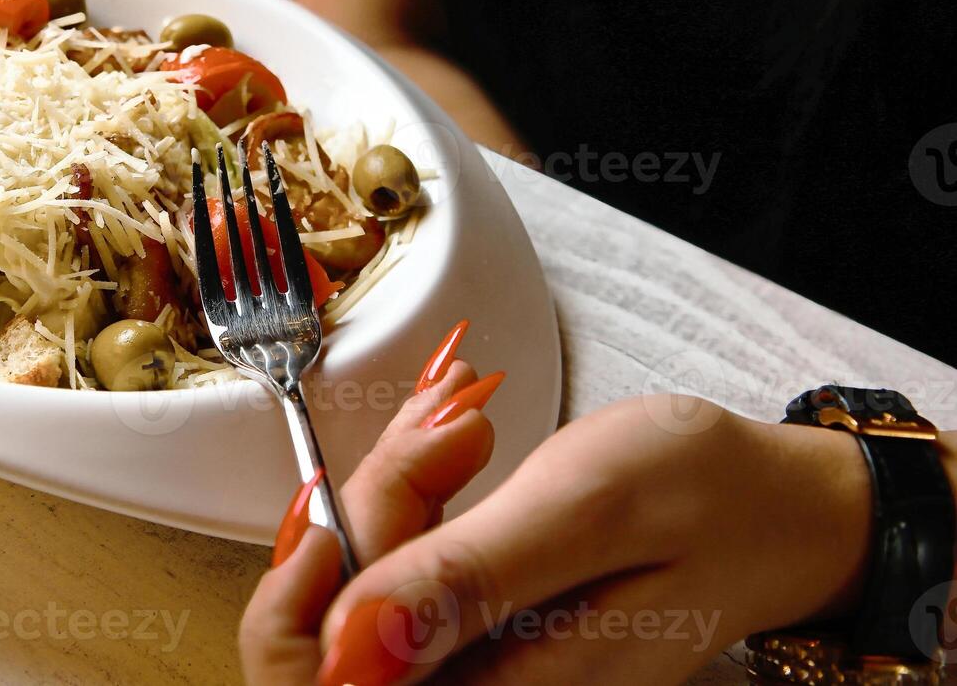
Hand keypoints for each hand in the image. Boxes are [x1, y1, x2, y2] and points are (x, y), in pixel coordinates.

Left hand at [241, 338, 888, 684]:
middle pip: (334, 626)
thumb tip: (351, 641)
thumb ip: (470, 579)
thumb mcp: (590, 511)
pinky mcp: (477, 634)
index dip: (299, 596)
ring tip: (462, 416)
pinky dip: (415, 493)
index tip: (335, 498)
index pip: (324, 680)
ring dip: (394, 489)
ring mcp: (475, 667)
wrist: (778, 508)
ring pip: (363, 586)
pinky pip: (403, 569)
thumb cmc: (708, 501)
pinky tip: (457, 440)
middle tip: (445, 428)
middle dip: (367, 510)